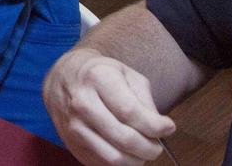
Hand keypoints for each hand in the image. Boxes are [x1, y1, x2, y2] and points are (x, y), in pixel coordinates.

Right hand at [43, 47, 176, 164]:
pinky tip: (124, 151)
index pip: (130, 112)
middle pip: (124, 138)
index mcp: (98, 78)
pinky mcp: (71, 143)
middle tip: (156, 146)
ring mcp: (73, 125)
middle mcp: (82, 102)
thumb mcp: (126, 75)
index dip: (155, 126)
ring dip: (136, 160)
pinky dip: (120, 164)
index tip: (168, 127)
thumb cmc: (101, 76)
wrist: (63, 78)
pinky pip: (102, 164)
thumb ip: (145, 100)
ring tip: (142, 151)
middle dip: (149, 148)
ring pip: (113, 158)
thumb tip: (161, 129)